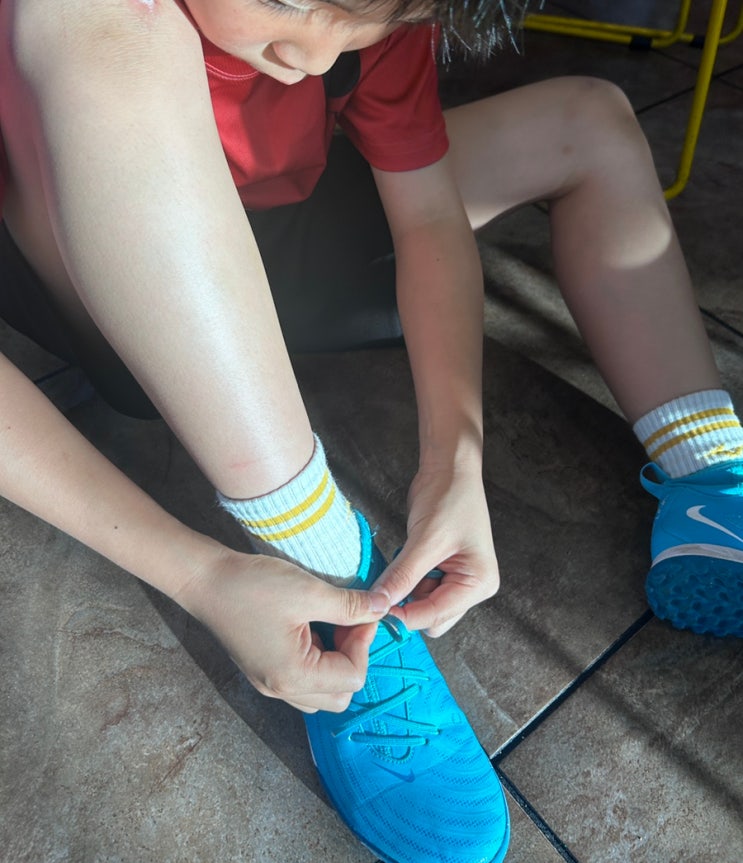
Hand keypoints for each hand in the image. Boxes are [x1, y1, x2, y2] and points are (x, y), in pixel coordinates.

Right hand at [174, 550, 389, 712]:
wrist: (205, 579)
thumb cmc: (253, 586)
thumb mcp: (309, 592)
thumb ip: (351, 606)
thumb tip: (384, 608)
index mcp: (292, 677)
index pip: (353, 678)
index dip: (365, 643)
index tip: (365, 612)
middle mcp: (280, 689)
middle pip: (340, 694)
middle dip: (353, 657)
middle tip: (349, 621)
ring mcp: (270, 682)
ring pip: (322, 691)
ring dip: (336, 661)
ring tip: (330, 623)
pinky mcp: (264, 670)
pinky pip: (304, 679)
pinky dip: (318, 659)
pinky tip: (312, 626)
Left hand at [374, 464, 499, 636]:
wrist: (449, 469)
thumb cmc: (450, 498)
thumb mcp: (425, 541)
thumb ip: (402, 576)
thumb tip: (378, 605)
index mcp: (478, 584)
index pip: (436, 616)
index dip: (405, 616)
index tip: (376, 610)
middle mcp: (470, 587)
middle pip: (431, 618)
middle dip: (407, 605)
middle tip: (385, 587)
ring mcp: (455, 579)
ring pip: (420, 604)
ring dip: (404, 592)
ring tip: (396, 566)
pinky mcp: (439, 569)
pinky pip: (416, 588)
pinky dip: (403, 581)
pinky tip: (400, 562)